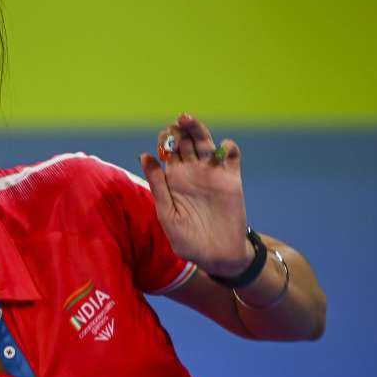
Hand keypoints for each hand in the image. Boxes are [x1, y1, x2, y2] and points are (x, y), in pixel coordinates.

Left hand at [138, 113, 253, 276]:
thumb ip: (157, 185)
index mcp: (172, 179)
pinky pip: (231, 157)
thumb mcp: (167, 212)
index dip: (164, 140)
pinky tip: (222, 147)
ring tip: (189, 120)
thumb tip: (144, 155)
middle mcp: (191, 172)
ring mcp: (212, 174)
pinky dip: (228, 147)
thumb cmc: (186, 239)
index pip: (167, 150)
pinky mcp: (231, 179)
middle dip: (180, 130)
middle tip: (177, 122)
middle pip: (186, 142)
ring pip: (206, 143)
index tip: (163, 137)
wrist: (217, 255)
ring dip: (198, 129)